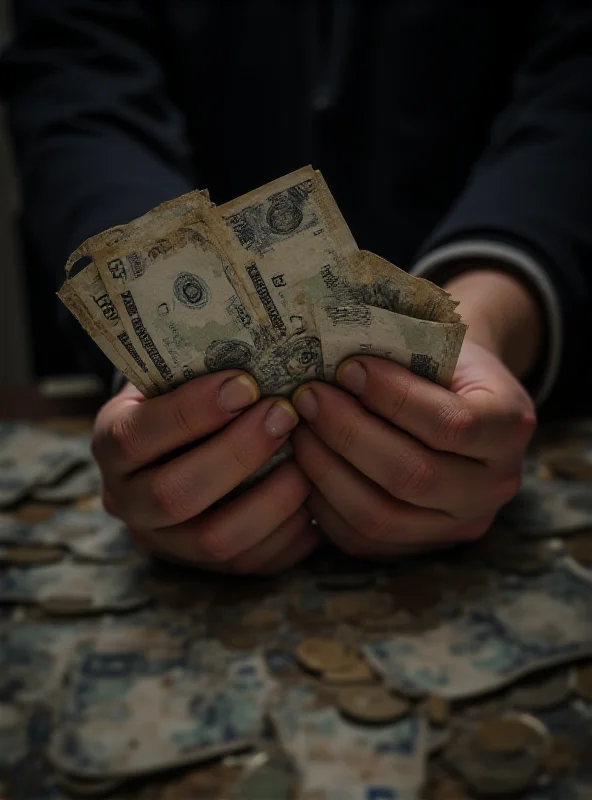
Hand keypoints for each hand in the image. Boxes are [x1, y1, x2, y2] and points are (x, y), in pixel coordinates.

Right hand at [92, 371, 317, 573]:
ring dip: (269, 500)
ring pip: (214, 540)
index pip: (137, 436)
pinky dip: (287, 534)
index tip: (246, 384)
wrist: (177, 446)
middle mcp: (126, 500)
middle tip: (284, 415)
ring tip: (307, 461)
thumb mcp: (175, 376)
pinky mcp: (203, 566)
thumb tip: (266, 354)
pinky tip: (313, 500)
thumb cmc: (185, 396)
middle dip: (238, 453)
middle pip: (175, 495)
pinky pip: (248, 565)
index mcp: (111, 444)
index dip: (192, 412)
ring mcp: (163, 541)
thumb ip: (200, 371)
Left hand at [291, 345, 534, 556]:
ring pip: (381, 515)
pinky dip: (323, 502)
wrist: (464, 401)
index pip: (450, 423)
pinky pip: (362, 539)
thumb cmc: (444, 362)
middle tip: (308, 398)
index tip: (347, 367)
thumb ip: (400, 353)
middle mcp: (495, 486)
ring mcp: (459, 524)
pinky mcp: (420, 546)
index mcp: (511, 426)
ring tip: (298, 429)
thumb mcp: (442, 344)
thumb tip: (328, 359)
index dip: (391, 396)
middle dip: (348, 434)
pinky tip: (304, 465)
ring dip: (326, 470)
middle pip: (412, 476)